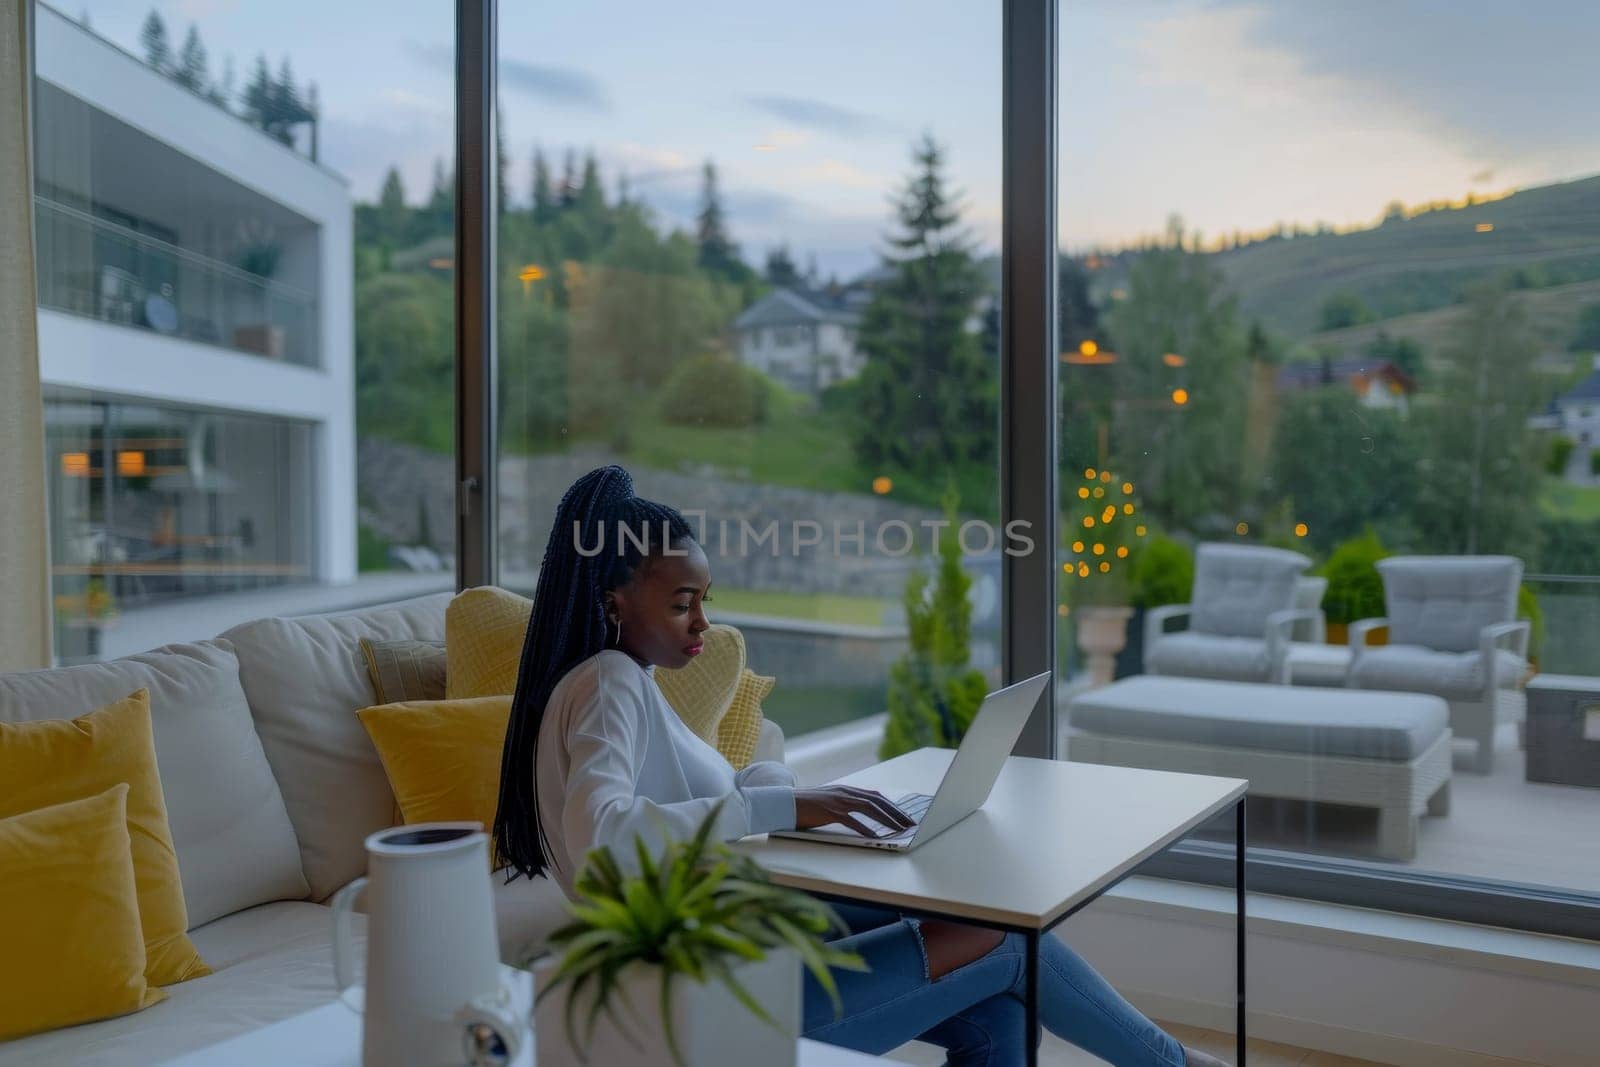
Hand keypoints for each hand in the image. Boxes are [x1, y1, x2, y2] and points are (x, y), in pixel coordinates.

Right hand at [794, 787, 915, 837]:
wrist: (784, 803)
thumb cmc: (806, 806)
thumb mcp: (829, 801)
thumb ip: (845, 805)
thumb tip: (862, 814)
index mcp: (846, 789)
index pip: (876, 796)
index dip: (892, 806)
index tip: (905, 816)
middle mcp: (845, 792)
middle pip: (877, 801)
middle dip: (896, 813)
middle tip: (910, 824)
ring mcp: (838, 801)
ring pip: (869, 808)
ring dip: (887, 820)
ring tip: (900, 830)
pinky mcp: (830, 811)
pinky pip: (852, 821)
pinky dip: (866, 829)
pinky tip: (876, 837)